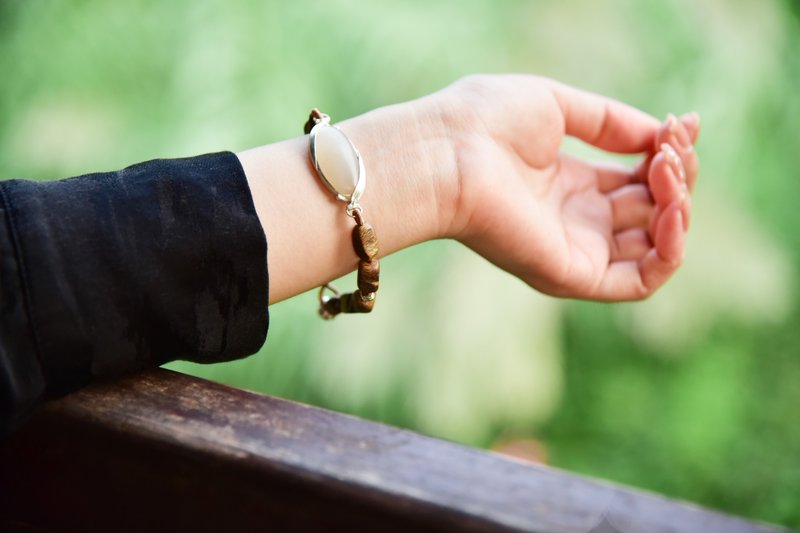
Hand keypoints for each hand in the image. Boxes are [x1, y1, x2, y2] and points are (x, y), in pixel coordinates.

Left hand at [436, 75, 698, 300]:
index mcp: (567, 183)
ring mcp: (574, 248)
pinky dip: (670, 249)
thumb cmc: (485, 122)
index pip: (638, 180)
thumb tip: (661, 134)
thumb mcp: (557, 105)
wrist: (446, 153)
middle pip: (653, 210)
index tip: (683, 122)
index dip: (669, 153)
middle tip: (672, 145)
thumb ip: (611, 122)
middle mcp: (574, 220)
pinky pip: (639, 281)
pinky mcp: (571, 274)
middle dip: (678, 174)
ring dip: (679, 206)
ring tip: (666, 167)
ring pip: (654, 246)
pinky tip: (671, 209)